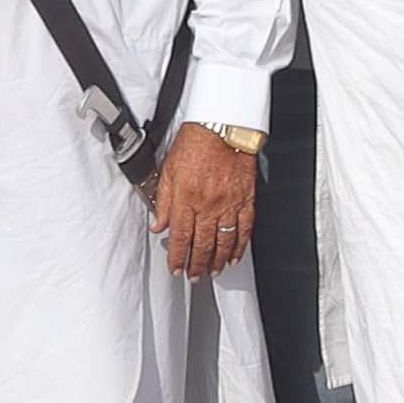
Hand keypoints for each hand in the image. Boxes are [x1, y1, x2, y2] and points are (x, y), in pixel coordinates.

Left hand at [152, 129, 257, 276]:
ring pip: (223, 241)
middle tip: (194, 276)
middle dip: (197, 265)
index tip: (176, 269)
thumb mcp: (168, 170)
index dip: (177, 257)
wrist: (223, 126)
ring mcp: (229, 203)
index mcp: (186, 198)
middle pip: (202, 244)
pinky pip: (244, 228)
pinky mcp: (245, 199)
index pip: (180, 237)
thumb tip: (158, 225)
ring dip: (217, 260)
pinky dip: (240, 245)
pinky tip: (235, 256)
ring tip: (213, 272)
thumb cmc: (195, 143)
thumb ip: (163, 201)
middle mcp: (208, 204)